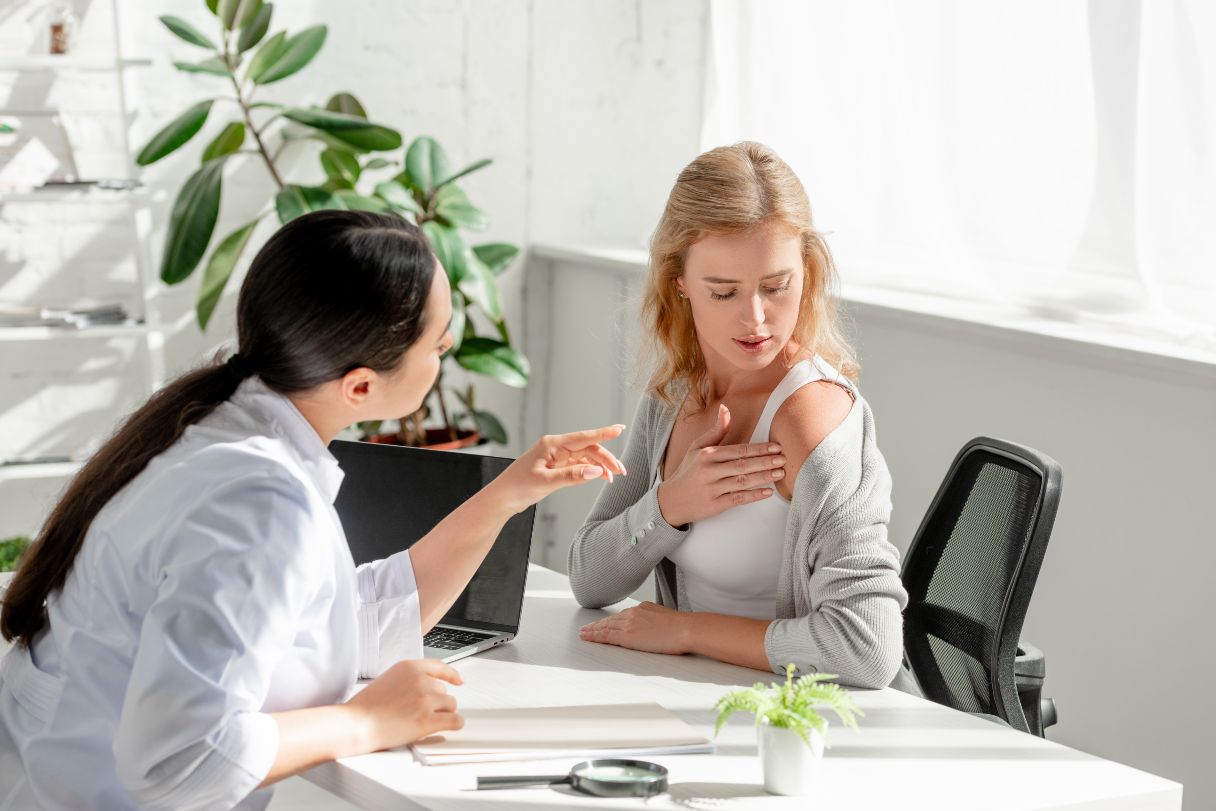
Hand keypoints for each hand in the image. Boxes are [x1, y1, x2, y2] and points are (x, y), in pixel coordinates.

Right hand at [344, 659, 463, 751]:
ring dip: (442, 714)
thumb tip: (427, 686)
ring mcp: (425, 700)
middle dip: (436, 702)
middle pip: (444, 691)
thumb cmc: (366, 707)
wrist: (356, 724)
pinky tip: (450, 726)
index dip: (452, 675)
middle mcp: (421, 680)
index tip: (458, 681)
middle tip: (416, 713)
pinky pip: (454, 721)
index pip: (439, 666)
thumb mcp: (389, 679)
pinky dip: (455, 724)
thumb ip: (409, 679)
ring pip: (450, 705)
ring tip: (421, 721)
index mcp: (410, 668)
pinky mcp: (428, 720)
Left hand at [488, 425, 627, 513]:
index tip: (620, 429)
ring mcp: (557, 457)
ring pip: (585, 457)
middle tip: (620, 471)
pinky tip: (600, 477)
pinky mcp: (557, 467)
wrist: (502, 498)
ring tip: (612, 478)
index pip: (583, 437)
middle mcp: (556, 448)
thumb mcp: (546, 482)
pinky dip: (590, 471)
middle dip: (606, 458)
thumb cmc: (518, 486)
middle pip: (588, 448)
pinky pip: (579, 465)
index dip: (603, 432)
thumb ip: (572, 476)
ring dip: (600, 465)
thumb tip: (596, 471)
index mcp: (552, 444)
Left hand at [579, 601, 689, 654]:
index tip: (605, 623)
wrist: (686, 629)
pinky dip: (595, 636)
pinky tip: (587, 637)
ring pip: (606, 626)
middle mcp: (634, 613)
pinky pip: (606, 636)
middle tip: (587, 628)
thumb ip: (656, 621)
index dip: (612, 620)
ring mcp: (629, 624)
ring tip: (584, 633)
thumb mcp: (667, 619)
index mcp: (643, 608)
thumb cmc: (683, 628)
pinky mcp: (627, 636)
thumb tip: (654, 627)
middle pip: (611, 620)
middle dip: (598, 624)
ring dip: (593, 630)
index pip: (623, 615)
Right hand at [657, 404, 785, 526]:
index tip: (776, 447)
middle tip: (783, 459)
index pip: (739, 450)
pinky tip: (768, 492)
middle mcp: (709, 471)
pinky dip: (754, 496)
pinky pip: (738, 499)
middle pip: (743, 465)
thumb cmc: (688, 471)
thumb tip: (725, 408)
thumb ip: (716, 430)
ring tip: (780, 473)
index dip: (759, 449)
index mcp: (707, 455)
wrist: (671, 500)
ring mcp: (712, 489)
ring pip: (742, 482)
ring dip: (763, 477)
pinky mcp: (714, 505)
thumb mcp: (697, 448)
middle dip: (765, 462)